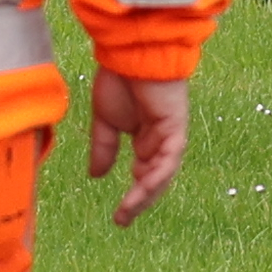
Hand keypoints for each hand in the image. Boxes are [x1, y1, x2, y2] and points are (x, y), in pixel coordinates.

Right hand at [86, 69, 188, 225]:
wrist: (130, 51)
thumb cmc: (118, 78)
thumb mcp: (105, 120)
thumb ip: (104, 148)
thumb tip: (96, 176)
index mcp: (146, 136)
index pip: (145, 172)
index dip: (134, 195)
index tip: (119, 214)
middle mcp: (161, 138)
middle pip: (156, 178)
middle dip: (140, 201)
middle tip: (123, 219)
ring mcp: (170, 134)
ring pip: (163, 174)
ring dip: (146, 194)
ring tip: (127, 211)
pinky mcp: (175, 128)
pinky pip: (168, 160)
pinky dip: (156, 176)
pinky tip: (140, 190)